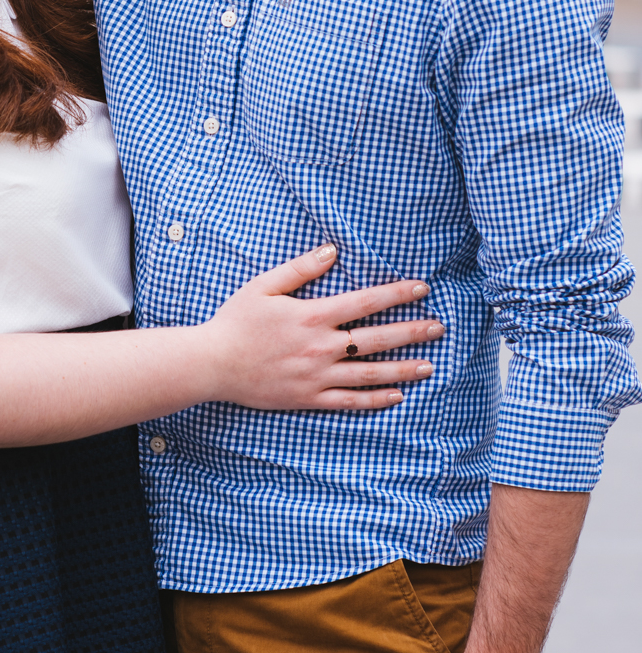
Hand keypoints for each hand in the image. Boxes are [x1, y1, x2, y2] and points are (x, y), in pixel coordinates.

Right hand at [205, 245, 443, 410]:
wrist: (214, 363)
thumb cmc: (236, 321)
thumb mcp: (264, 286)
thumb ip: (300, 269)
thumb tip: (332, 251)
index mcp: (313, 316)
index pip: (365, 302)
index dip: (396, 294)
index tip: (421, 289)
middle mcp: (321, 347)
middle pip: (377, 339)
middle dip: (412, 332)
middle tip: (439, 328)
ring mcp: (317, 376)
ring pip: (370, 374)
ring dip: (403, 369)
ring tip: (429, 366)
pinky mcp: (309, 398)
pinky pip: (350, 401)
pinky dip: (375, 400)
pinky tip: (396, 396)